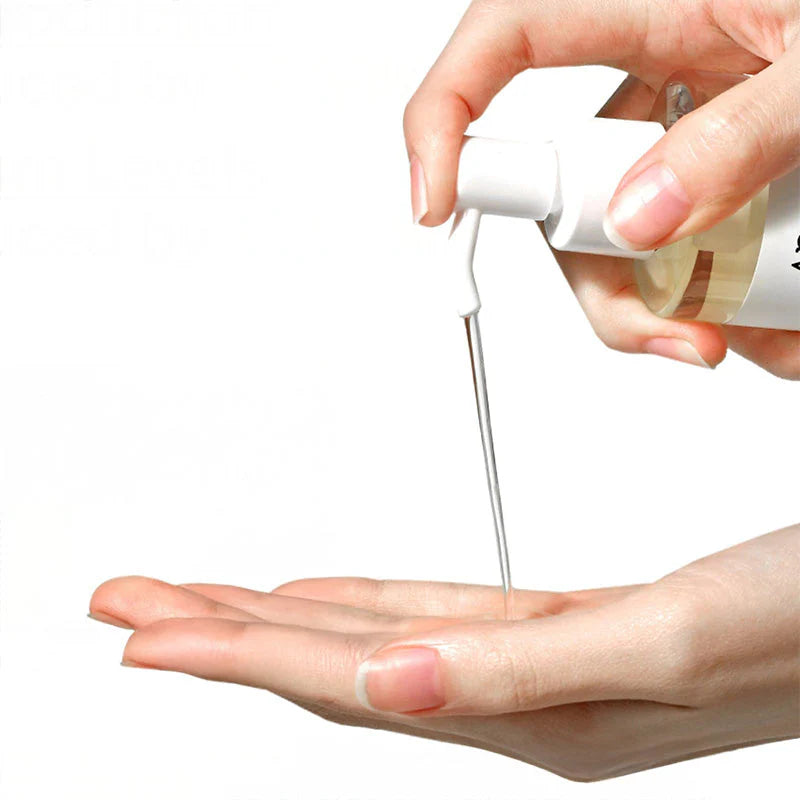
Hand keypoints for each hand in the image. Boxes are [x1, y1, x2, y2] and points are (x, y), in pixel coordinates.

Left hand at [90, 525, 798, 780]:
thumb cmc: (795, 622)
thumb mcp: (670, 640)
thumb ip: (528, 668)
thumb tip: (390, 684)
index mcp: (518, 708)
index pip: (336, 681)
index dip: (229, 655)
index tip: (141, 635)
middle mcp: (506, 693)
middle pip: (329, 660)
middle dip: (220, 632)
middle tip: (130, 605)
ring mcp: (527, 659)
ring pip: (368, 633)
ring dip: (278, 617)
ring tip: (200, 604)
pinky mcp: (558, 626)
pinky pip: (433, 614)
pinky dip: (366, 602)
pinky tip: (329, 599)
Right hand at [404, 1, 799, 377]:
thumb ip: (743, 136)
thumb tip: (644, 221)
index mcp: (651, 1)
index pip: (498, 49)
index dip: (443, 124)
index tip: (434, 209)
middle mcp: (654, 70)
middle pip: (563, 193)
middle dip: (608, 284)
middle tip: (677, 331)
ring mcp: (684, 131)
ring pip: (622, 243)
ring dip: (679, 308)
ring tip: (765, 336)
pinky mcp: (719, 174)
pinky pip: (685, 249)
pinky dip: (725, 298)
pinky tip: (780, 319)